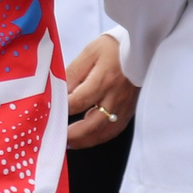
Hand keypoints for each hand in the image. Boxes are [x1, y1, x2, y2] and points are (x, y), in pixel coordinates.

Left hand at [63, 33, 139, 150]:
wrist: (141, 48)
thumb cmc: (113, 48)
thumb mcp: (88, 54)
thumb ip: (73, 74)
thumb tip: (60, 92)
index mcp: (103, 80)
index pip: (79, 101)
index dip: (63, 110)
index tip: (50, 115)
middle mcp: (116, 96)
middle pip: (94, 123)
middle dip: (75, 135)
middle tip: (59, 138)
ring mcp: (125, 105)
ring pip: (107, 131)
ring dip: (88, 140)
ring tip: (71, 143)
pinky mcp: (130, 109)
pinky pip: (117, 129)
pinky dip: (102, 137)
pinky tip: (91, 138)